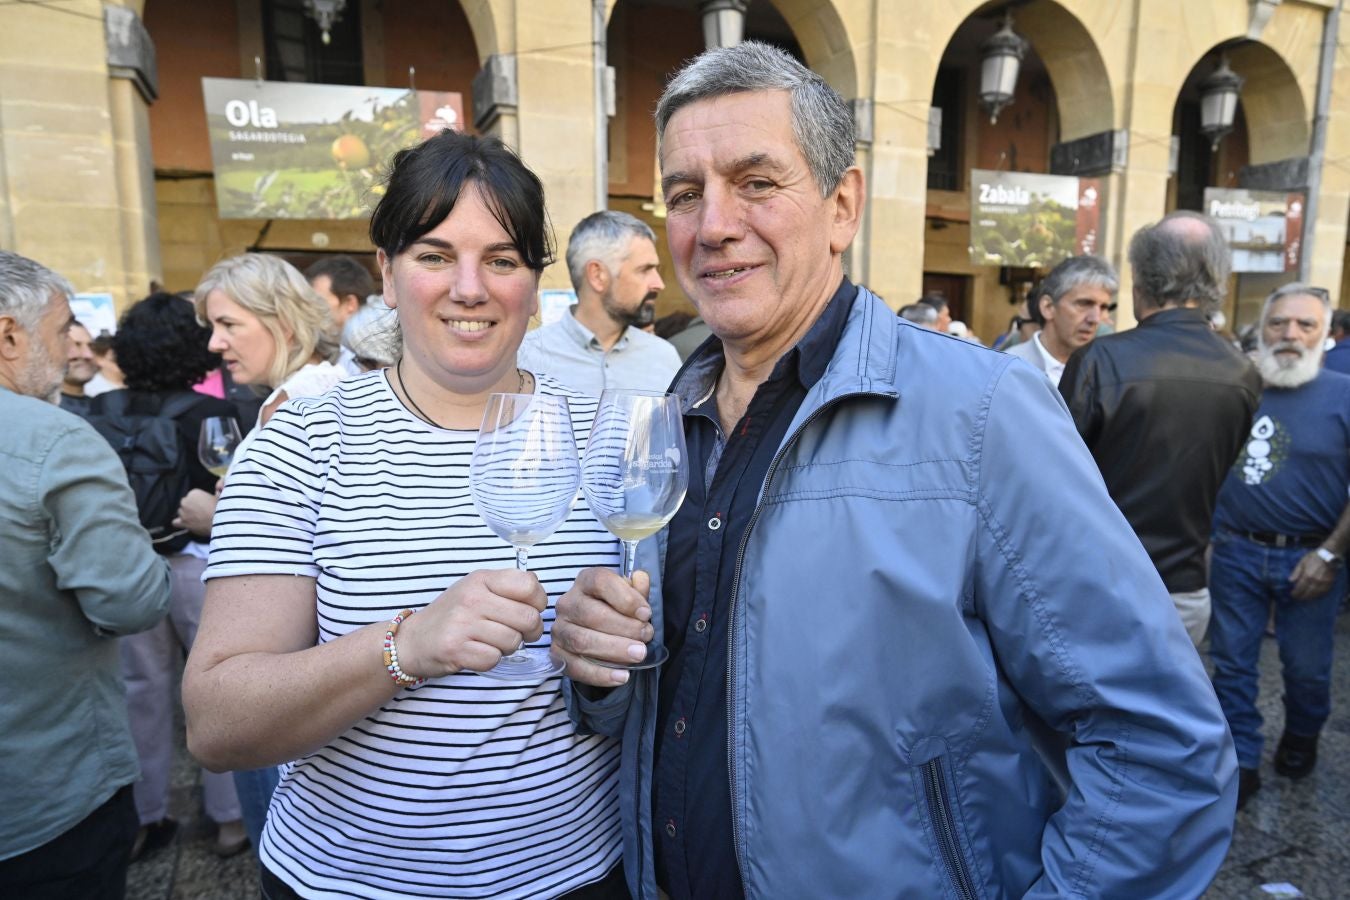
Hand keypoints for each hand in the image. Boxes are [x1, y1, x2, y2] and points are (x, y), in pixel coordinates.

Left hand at [174, 488, 217, 536]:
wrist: (222, 523)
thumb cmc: (221, 509)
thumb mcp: (220, 497)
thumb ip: (217, 491)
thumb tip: (218, 489)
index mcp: (194, 492)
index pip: (192, 495)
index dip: (199, 500)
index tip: (206, 504)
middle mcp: (186, 501)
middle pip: (185, 503)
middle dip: (191, 506)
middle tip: (202, 511)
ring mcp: (183, 512)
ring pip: (181, 512)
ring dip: (187, 514)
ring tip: (197, 519)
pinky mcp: (183, 523)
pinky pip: (176, 522)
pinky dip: (180, 523)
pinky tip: (186, 523)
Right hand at [396, 569, 548, 676]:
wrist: (413, 640)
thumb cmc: (453, 615)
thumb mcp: (477, 589)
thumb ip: (507, 588)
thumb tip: (540, 598)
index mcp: (481, 579)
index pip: (529, 586)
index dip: (538, 602)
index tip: (530, 610)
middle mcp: (472, 598)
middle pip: (528, 618)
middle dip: (530, 631)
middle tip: (520, 633)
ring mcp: (462, 624)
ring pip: (513, 641)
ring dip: (509, 647)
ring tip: (493, 642)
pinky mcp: (456, 649)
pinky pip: (494, 659)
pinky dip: (491, 660)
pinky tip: (479, 652)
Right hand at [553, 567, 653, 686]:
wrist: (597, 632)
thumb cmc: (617, 610)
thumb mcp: (630, 596)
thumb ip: (637, 590)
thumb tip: (641, 579)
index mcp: (586, 582)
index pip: (600, 582)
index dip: (626, 598)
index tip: (646, 614)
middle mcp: (568, 603)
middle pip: (592, 614)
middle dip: (624, 627)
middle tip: (646, 636)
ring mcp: (559, 629)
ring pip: (582, 640)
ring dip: (614, 650)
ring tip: (638, 655)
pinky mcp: (557, 654)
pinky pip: (575, 667)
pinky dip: (600, 675)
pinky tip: (622, 676)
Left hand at [1290, 551, 1338, 599]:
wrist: (1328, 555)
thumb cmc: (1313, 557)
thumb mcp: (1302, 562)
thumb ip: (1296, 572)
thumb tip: (1290, 581)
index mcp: (1307, 576)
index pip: (1300, 588)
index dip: (1296, 593)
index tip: (1292, 595)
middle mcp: (1315, 581)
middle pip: (1307, 592)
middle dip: (1301, 596)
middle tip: (1297, 598)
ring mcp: (1323, 583)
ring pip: (1315, 594)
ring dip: (1309, 597)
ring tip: (1304, 598)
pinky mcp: (1329, 583)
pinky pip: (1323, 592)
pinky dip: (1318, 595)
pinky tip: (1314, 596)